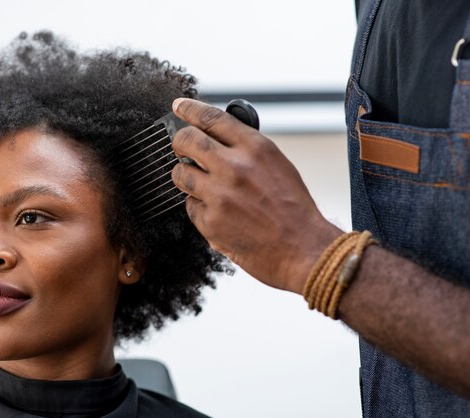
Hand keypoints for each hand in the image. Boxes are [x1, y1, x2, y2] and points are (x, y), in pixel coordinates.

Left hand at [170, 98, 341, 293]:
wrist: (304, 249)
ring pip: (180, 173)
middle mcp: (234, 167)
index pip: (211, 118)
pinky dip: (200, 208)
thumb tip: (217, 139)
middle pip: (186, 140)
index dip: (189, 109)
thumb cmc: (294, 208)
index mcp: (255, 148)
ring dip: (186, 177)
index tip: (179, 106)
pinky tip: (219, 214)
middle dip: (179, 142)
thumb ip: (246, 149)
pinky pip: (190, 206)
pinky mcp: (209, 221)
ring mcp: (219, 195)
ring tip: (202, 185)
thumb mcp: (277, 165)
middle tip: (181, 148)